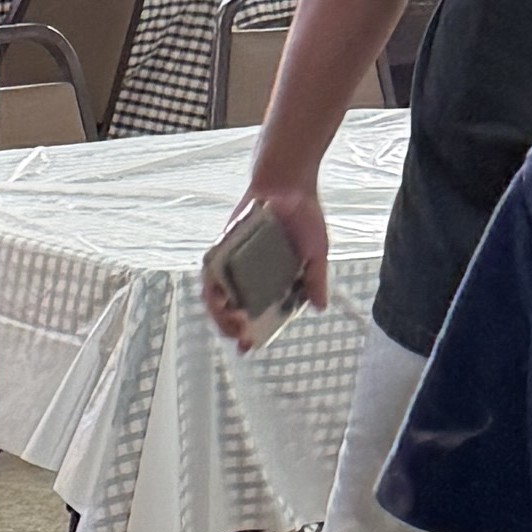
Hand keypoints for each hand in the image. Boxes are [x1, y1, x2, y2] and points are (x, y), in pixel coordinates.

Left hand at [201, 181, 326, 349]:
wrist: (287, 184)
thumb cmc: (304, 216)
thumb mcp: (316, 252)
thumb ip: (316, 279)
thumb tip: (320, 307)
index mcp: (273, 281)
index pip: (258, 313)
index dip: (252, 332)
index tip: (249, 348)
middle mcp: (250, 275)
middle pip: (234, 309)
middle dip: (233, 328)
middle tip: (242, 337)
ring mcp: (234, 263)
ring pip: (218, 296)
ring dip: (220, 314)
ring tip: (232, 322)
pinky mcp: (222, 248)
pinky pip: (211, 272)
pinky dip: (212, 288)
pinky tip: (219, 299)